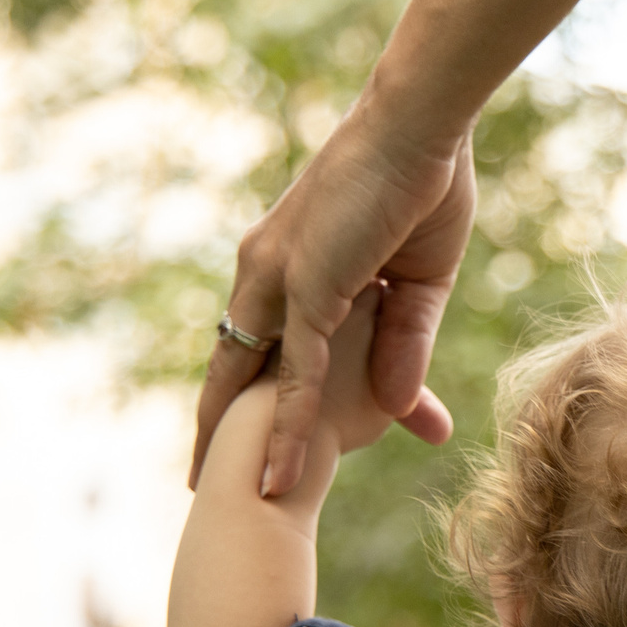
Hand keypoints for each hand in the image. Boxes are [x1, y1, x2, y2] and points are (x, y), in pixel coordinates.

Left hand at [191, 101, 473, 491]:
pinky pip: (294, 379)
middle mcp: (264, 272)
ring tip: (227, 502)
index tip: (239, 428)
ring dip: (238, 444)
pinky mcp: (305, 291)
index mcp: (287, 262)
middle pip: (230, 365)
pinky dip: (288, 431)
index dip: (247, 386)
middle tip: (203, 478)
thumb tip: (400, 409)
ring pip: (249, 381)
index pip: (257, 338)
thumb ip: (403, 346)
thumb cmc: (423, 186)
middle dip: (216, 426)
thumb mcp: (417, 286)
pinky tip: (282, 478)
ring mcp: (278, 282)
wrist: (420, 125)